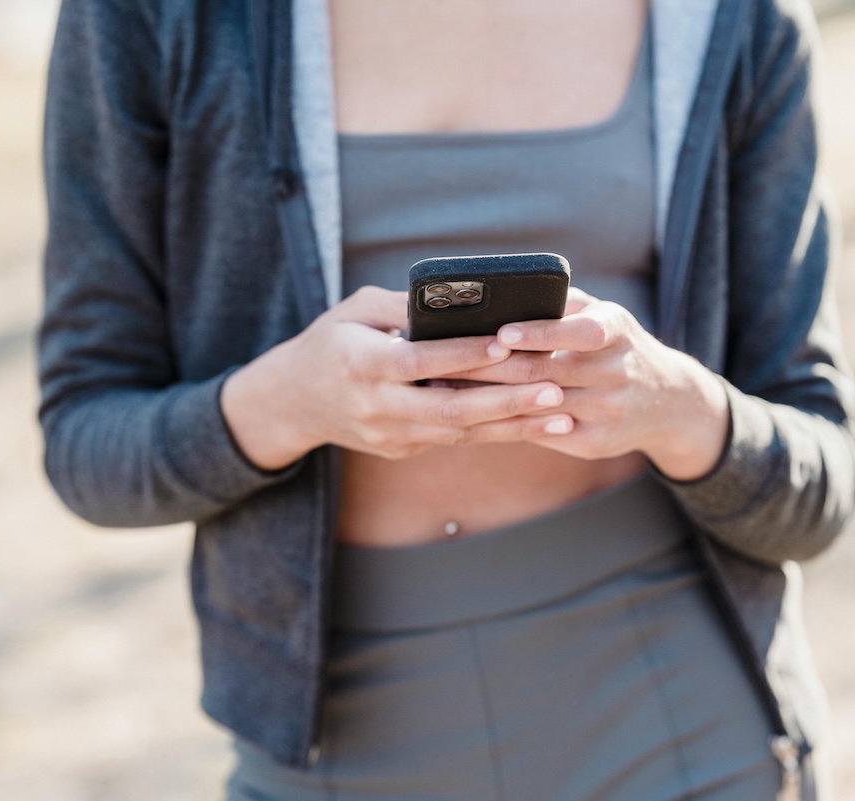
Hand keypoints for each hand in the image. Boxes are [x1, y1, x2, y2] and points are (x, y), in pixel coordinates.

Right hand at [220, 287, 572, 468]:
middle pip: (449, 408)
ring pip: (460, 432)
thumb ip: (404, 307)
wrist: (293, 402)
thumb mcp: (355, 310)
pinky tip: (534, 424)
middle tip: (554, 389)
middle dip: (506, 401)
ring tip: (561, 413)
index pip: (420, 361)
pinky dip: (496, 432)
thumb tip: (459, 297)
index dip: (464, 355)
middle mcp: (377, 406)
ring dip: (513, 424)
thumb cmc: (329, 343)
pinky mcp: (403, 449)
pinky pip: (455, 439)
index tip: (506, 345)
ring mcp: (390, 434)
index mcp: (361, 365)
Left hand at [437, 289, 730, 480]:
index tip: (501, 332)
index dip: (540, 333)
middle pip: (546, 371)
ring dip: (488, 397)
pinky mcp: (595, 443)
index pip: (580, 332)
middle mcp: (617, 373)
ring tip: (445, 385)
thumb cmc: (617, 347)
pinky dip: (505, 423)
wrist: (668, 402)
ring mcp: (607, 412)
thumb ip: (563, 303)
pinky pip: (542, 433)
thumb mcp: (604, 316)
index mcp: (617, 333)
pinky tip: (471, 415)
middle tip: (445, 358)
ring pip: (538, 406)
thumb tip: (504, 291)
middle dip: (492, 366)